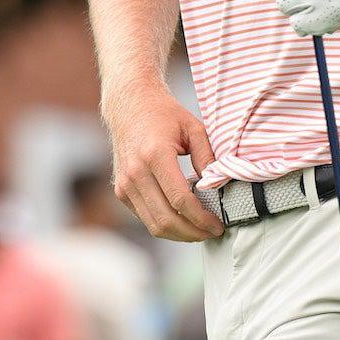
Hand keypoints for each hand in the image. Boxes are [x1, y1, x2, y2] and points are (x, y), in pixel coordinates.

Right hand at [102, 84, 223, 240]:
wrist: (129, 105)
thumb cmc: (163, 114)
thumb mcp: (193, 128)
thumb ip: (208, 158)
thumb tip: (218, 187)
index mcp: (155, 155)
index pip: (180, 200)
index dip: (202, 218)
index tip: (218, 225)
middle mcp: (136, 172)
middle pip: (166, 219)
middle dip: (193, 232)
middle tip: (212, 232)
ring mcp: (125, 184)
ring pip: (153, 225)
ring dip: (179, 234)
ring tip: (199, 231)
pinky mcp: (121, 190)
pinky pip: (145, 218)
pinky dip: (165, 225)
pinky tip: (182, 220)